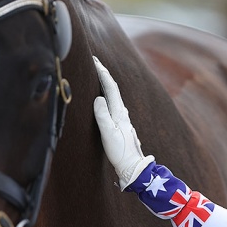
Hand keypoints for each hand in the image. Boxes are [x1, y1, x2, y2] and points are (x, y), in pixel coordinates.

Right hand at [93, 56, 153, 189]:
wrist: (132, 166)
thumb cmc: (120, 152)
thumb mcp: (108, 134)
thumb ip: (102, 116)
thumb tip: (98, 98)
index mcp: (119, 112)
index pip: (110, 87)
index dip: (102, 73)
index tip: (94, 60)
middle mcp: (122, 112)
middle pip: (113, 88)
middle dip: (103, 74)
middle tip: (94, 62)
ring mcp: (122, 118)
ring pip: (113, 96)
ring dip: (105, 84)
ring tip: (97, 76)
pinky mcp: (120, 125)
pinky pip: (113, 104)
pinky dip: (107, 95)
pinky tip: (104, 98)